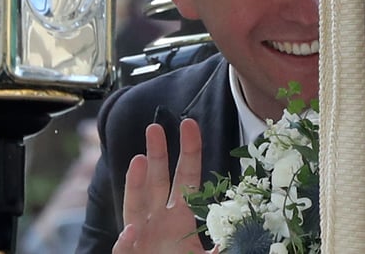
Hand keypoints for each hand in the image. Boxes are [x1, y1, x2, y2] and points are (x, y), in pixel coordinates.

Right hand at [113, 119, 210, 253]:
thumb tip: (239, 230)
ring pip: (136, 206)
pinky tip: (130, 233)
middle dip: (156, 154)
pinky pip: (125, 250)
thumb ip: (223, 243)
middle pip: (157, 182)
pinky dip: (126, 243)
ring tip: (139, 160)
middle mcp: (158, 221)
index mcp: (181, 217)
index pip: (186, 177)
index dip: (189, 151)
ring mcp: (141, 238)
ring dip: (136, 185)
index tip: (190, 124)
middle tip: (155, 126)